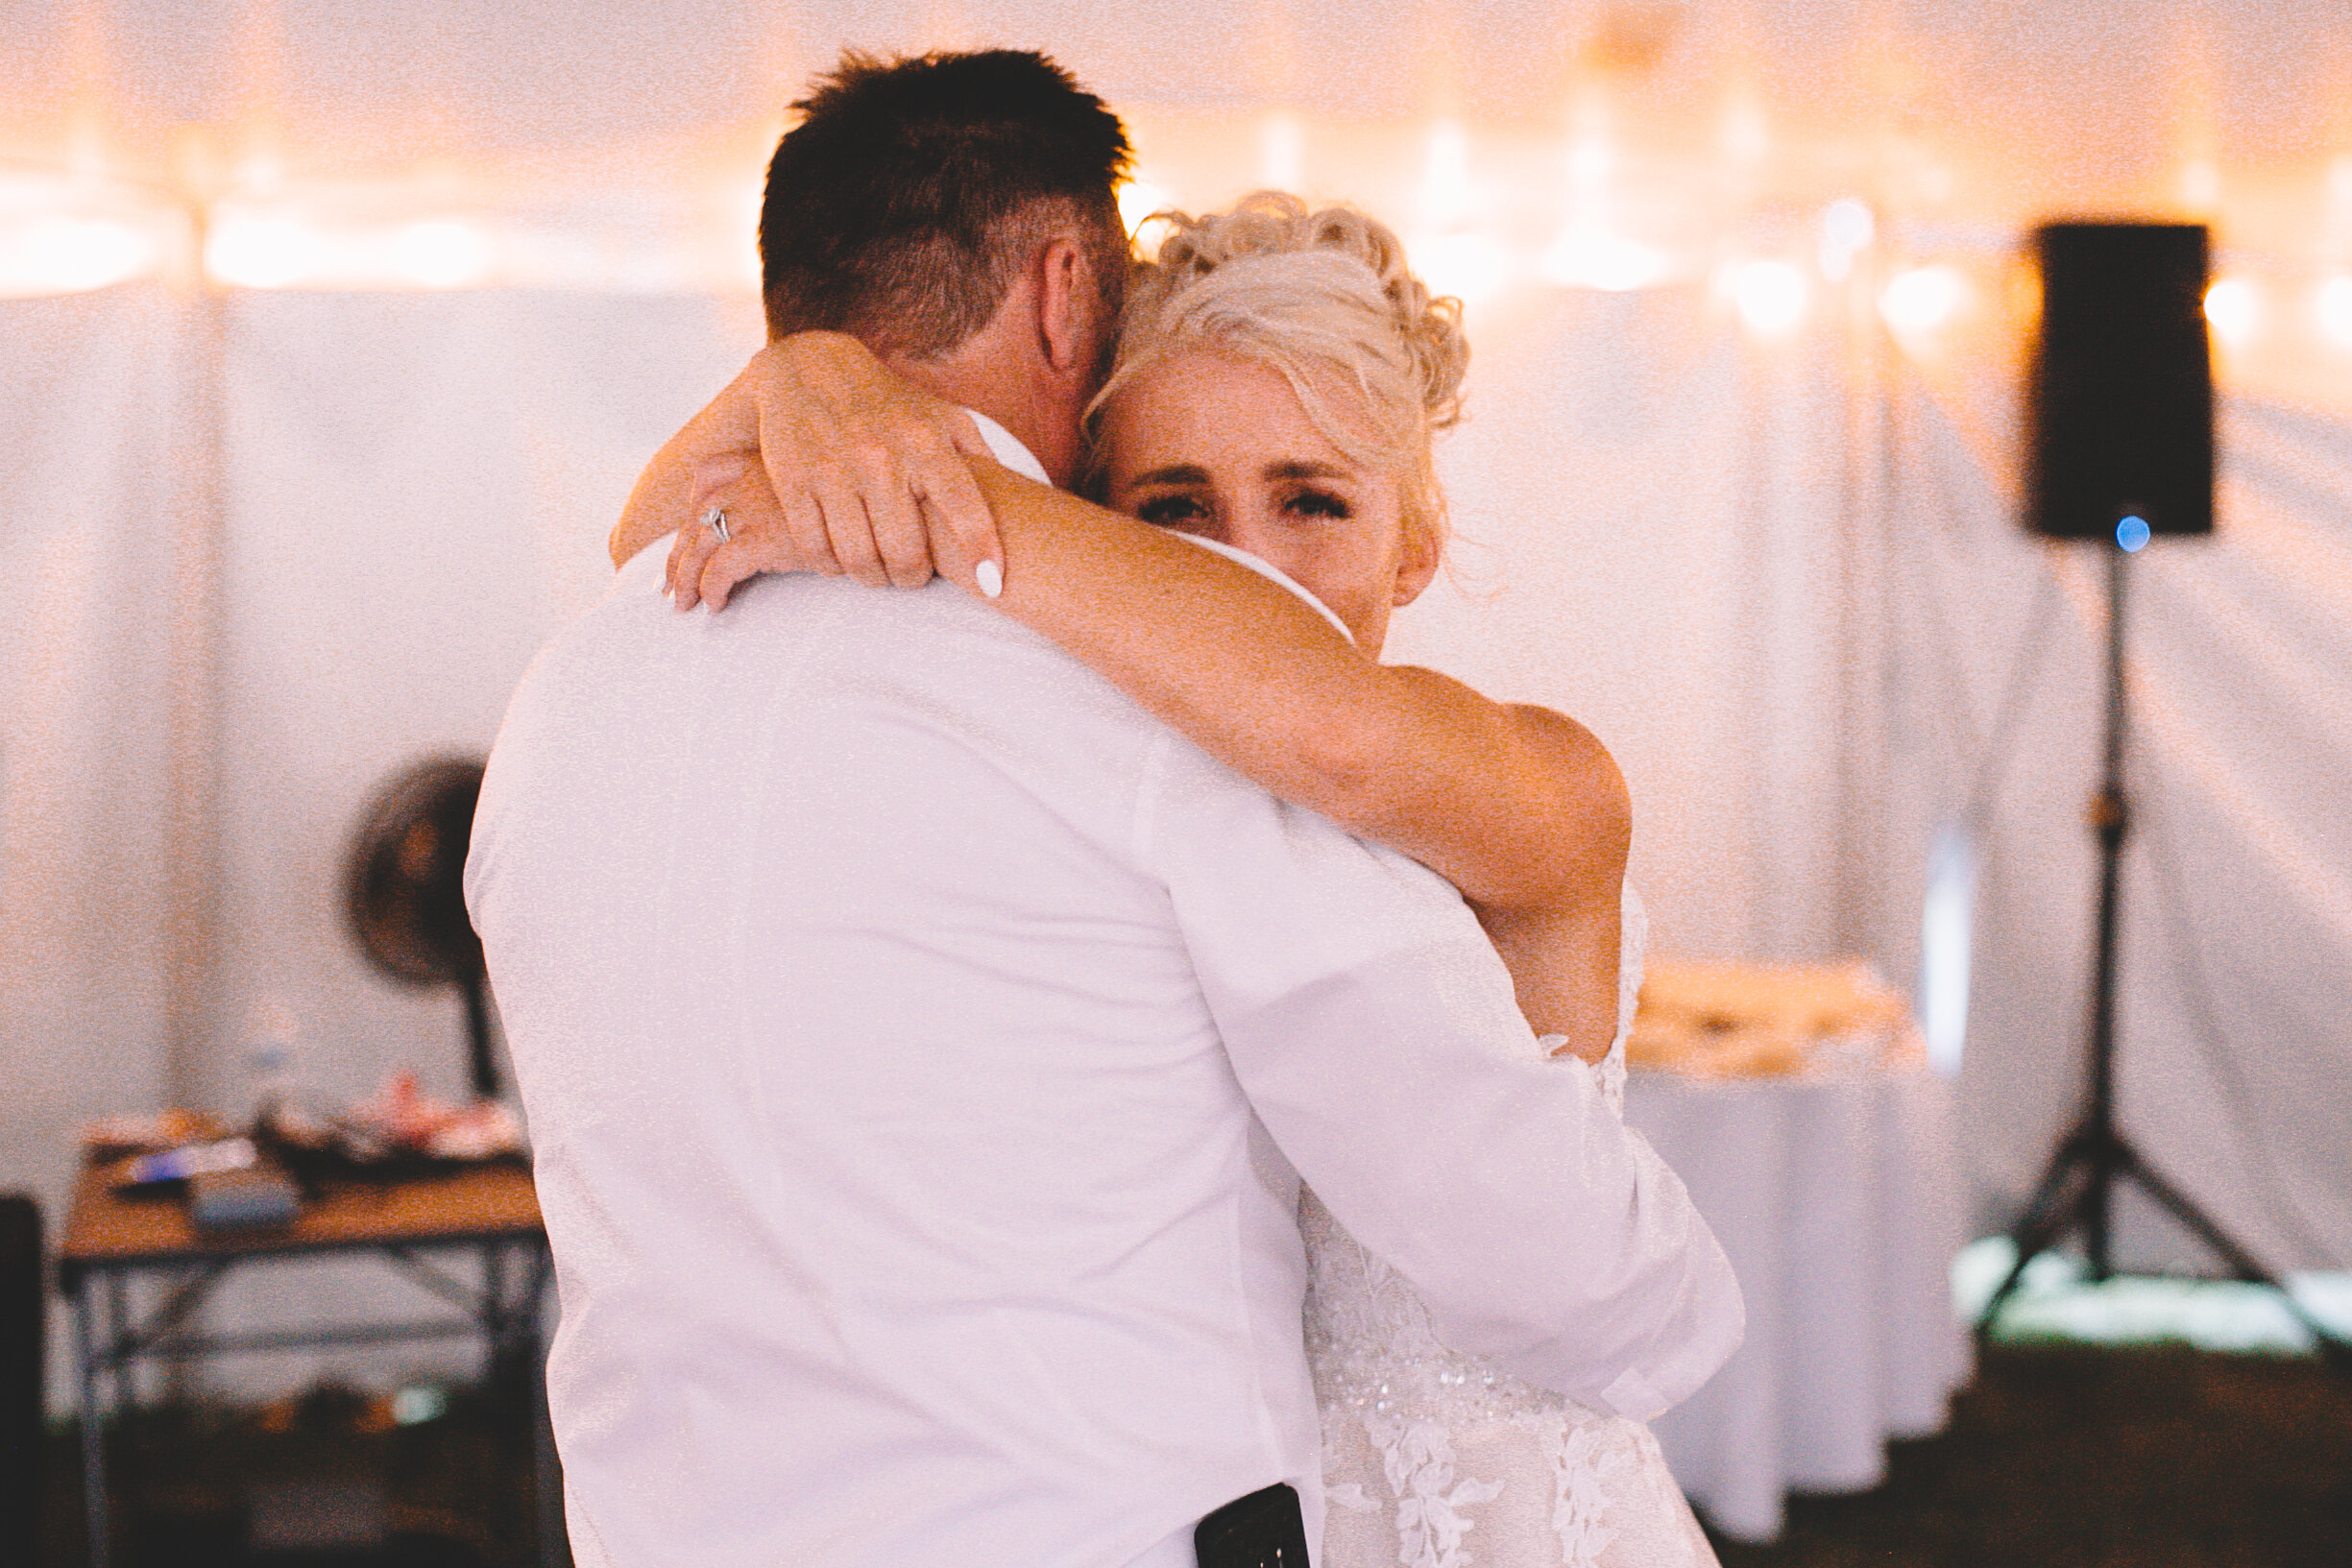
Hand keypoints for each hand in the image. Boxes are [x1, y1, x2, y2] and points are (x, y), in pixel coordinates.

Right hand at [665, 334, 1001, 609]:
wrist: (808, 369)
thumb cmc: (889, 405)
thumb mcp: (940, 417)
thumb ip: (978, 457)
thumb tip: (1018, 502)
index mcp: (924, 440)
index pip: (962, 503)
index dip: (980, 548)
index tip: (993, 584)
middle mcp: (880, 454)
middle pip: (906, 551)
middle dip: (912, 578)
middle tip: (912, 577)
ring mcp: (833, 467)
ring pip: (858, 558)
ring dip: (873, 579)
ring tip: (880, 574)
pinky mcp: (793, 480)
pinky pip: (815, 549)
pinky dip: (831, 567)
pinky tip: (842, 560)